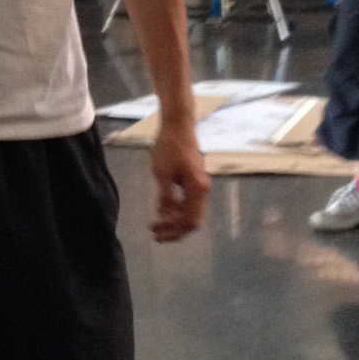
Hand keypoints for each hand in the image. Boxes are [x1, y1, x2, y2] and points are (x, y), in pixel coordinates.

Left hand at [151, 117, 209, 241]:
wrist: (177, 125)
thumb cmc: (169, 146)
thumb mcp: (162, 173)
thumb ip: (165, 196)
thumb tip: (164, 215)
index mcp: (198, 188)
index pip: (190, 220)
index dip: (174, 231)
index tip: (157, 234)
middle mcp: (203, 189)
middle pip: (193, 220)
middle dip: (174, 229)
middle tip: (156, 233)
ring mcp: (200, 185)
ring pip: (191, 212)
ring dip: (175, 221)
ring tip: (157, 224)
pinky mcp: (194, 180)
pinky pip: (189, 202)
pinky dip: (177, 210)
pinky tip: (162, 211)